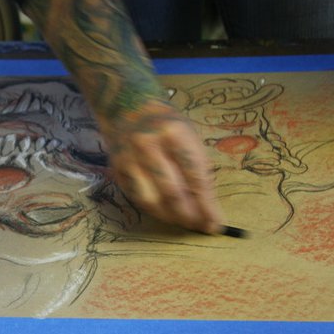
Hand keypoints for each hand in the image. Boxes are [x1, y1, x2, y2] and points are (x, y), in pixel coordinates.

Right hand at [97, 98, 224, 233]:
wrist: (127, 106)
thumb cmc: (166, 124)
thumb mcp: (189, 135)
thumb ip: (197, 167)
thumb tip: (207, 206)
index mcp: (174, 134)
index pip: (195, 177)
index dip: (207, 205)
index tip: (216, 224)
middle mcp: (148, 145)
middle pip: (172, 192)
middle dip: (189, 215)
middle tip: (200, 227)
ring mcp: (129, 158)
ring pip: (150, 200)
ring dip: (169, 217)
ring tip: (183, 222)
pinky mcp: (116, 169)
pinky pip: (136, 198)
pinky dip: (153, 209)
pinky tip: (165, 212)